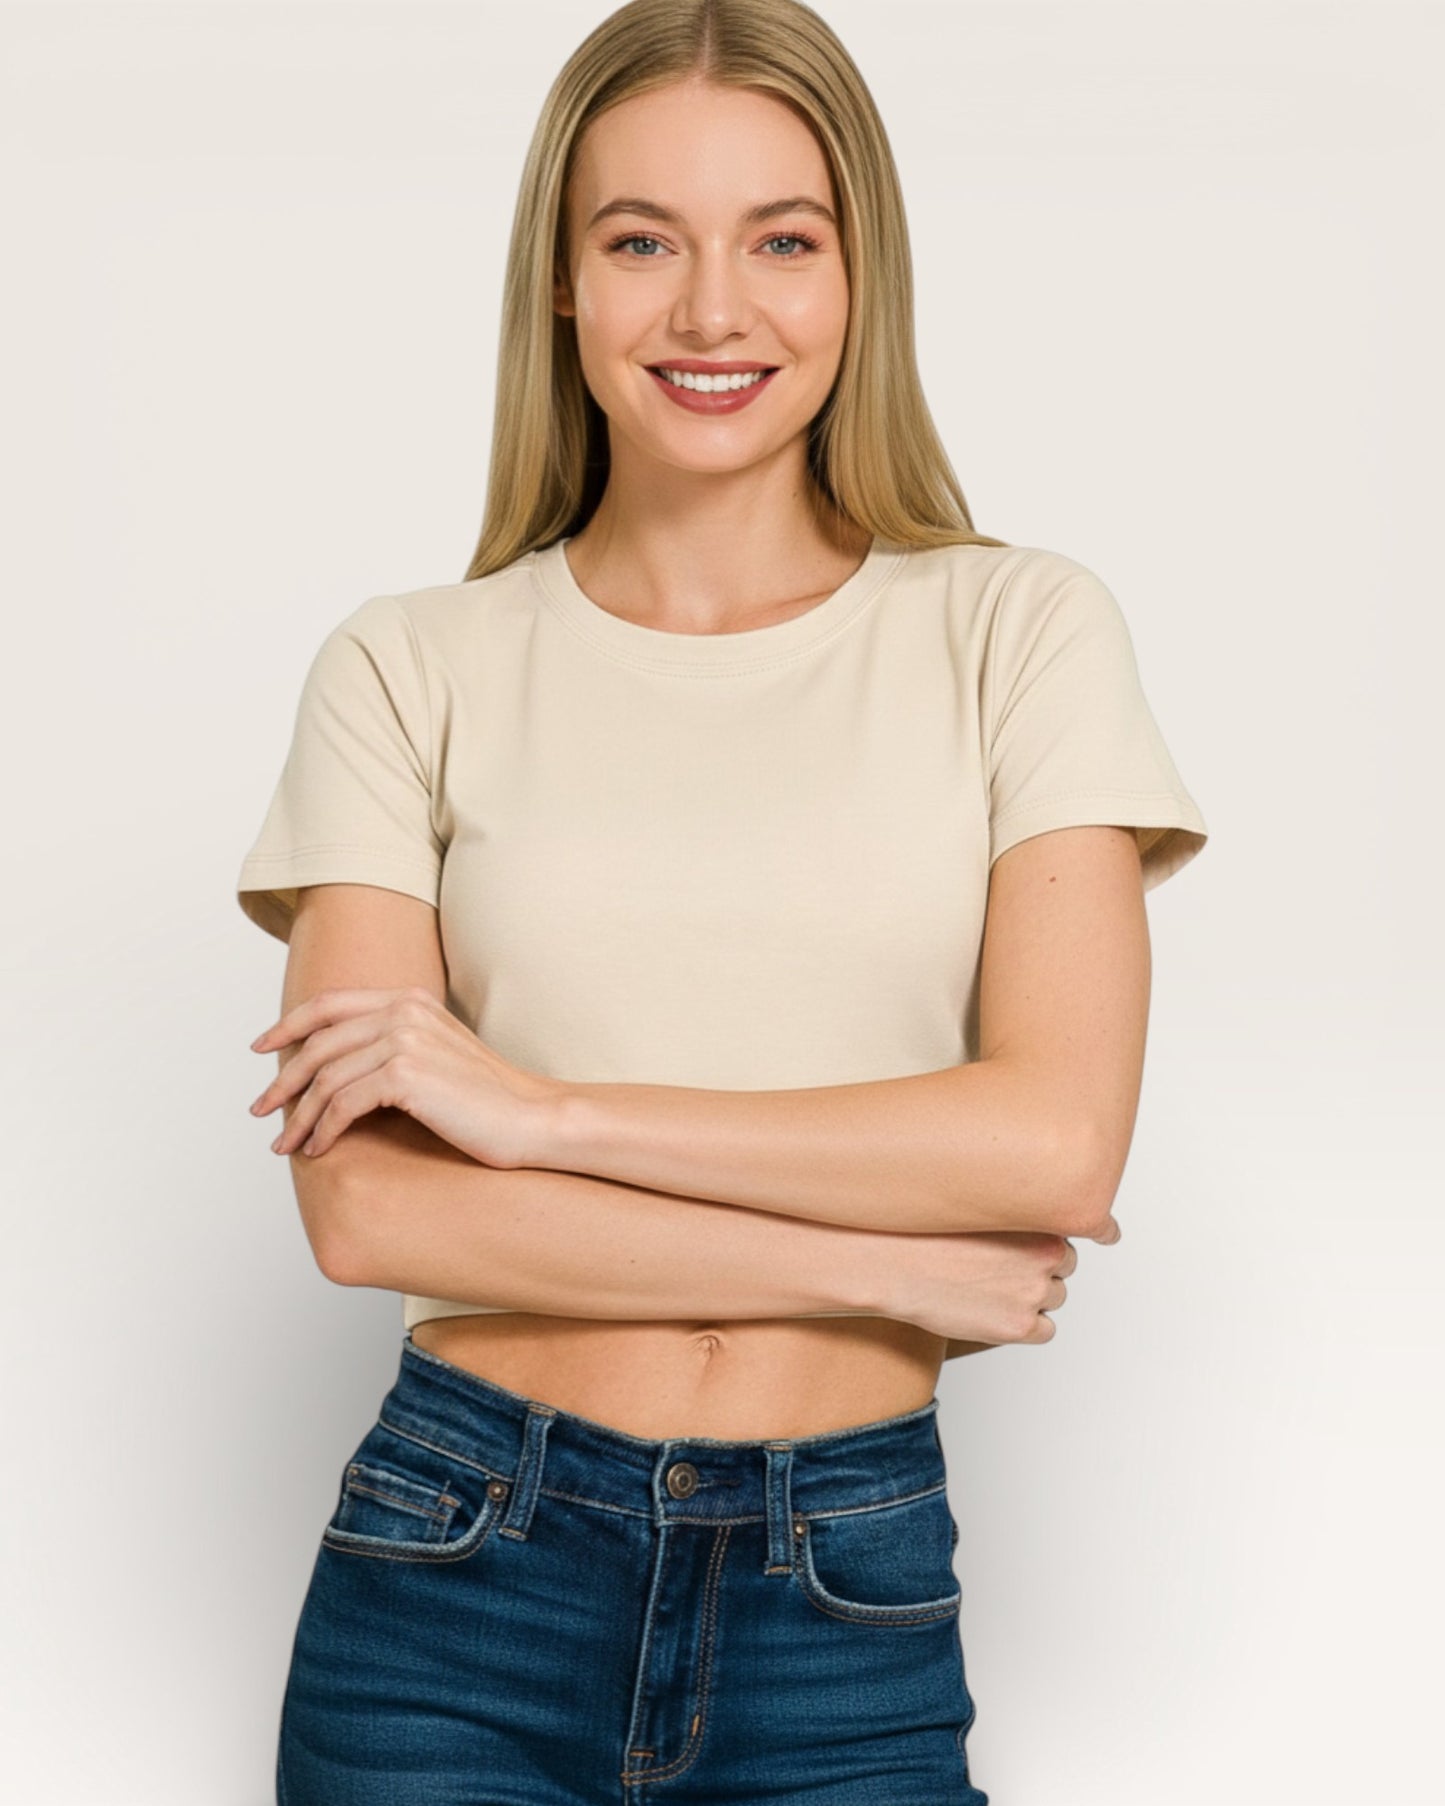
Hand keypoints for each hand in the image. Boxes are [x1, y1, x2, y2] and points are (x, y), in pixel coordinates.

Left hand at [248, 986, 563, 1166]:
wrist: (533, 1119)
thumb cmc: (489, 1100)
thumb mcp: (438, 1056)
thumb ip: (394, 1046)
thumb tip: (335, 1070)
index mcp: (410, 999)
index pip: (330, 1004)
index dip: (289, 1025)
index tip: (263, 1049)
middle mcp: (404, 1011)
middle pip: (319, 1043)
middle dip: (283, 1080)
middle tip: (260, 1111)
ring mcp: (405, 1039)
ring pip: (326, 1078)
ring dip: (299, 1116)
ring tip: (286, 1144)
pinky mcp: (406, 1075)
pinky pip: (343, 1104)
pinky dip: (324, 1129)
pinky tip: (319, 1149)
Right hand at [890, 1213, 1119, 1345]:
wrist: (894, 1264)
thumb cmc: (927, 1230)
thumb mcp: (980, 1202)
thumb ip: (1017, 1209)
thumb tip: (1043, 1219)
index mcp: (1041, 1218)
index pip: (1090, 1225)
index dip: (1098, 1229)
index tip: (1107, 1232)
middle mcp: (1047, 1254)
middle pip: (1067, 1265)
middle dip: (1045, 1267)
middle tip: (1005, 1266)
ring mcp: (1035, 1292)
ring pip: (1056, 1298)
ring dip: (1034, 1296)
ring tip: (990, 1287)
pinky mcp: (1020, 1326)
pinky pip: (1044, 1329)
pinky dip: (1027, 1325)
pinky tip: (995, 1311)